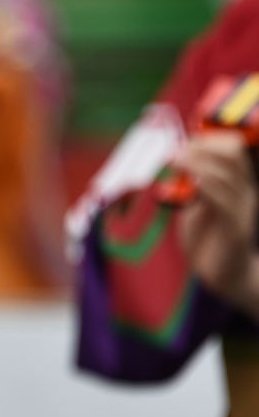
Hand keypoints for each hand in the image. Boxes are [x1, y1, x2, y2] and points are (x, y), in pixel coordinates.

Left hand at [178, 132, 258, 315]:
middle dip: (201, 147)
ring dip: (197, 164)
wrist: (223, 276)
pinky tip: (193, 182)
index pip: (233, 148)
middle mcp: (244, 192)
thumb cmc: (207, 239)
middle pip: (232, 154)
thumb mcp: (195, 204)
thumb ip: (189, 185)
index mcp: (237, 183)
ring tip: (174, 161)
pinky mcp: (235, 230)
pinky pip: (225, 202)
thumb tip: (172, 160)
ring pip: (226, 175)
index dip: (207, 140)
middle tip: (175, 151)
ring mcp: (242, 210)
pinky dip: (208, 187)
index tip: (180, 143)